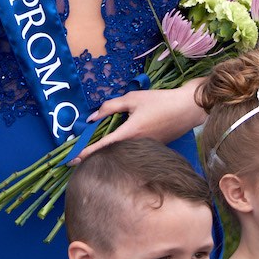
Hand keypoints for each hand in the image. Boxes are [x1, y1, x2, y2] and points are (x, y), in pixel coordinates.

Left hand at [74, 80, 203, 163]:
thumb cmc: (160, 101)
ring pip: (121, 152)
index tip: (71, 160)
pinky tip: (120, 143)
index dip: (85, 153)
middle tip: (77, 155)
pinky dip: (122, 148)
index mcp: (129, 133)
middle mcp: (136, 145)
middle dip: (94, 154)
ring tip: (94, 150)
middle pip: (110, 153)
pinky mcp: (152, 149)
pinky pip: (132, 150)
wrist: (187, 109)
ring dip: (109, 152)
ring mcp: (145, 149)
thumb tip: (93, 117)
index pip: (102, 146)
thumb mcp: (132, 98)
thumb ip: (111, 106)